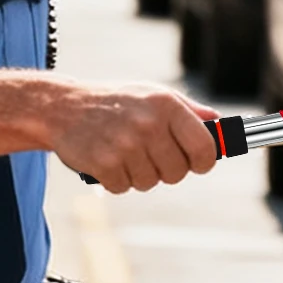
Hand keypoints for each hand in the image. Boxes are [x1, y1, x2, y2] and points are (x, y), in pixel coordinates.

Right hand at [48, 82, 220, 193]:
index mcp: (166, 105)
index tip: (198, 164)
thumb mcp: (152, 95)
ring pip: (150, 182)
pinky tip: (107, 159)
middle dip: (167, 170)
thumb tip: (219, 124)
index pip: (205, 147)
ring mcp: (125, 145)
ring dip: (138, 175)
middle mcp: (149, 124)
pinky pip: (124, 187)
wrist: (63, 107)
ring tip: (123, 153)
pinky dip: (116, 180)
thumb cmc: (115, 103)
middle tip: (150, 156)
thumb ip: (187, 110)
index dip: (204, 161)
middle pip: (178, 172)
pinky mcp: (104, 163)